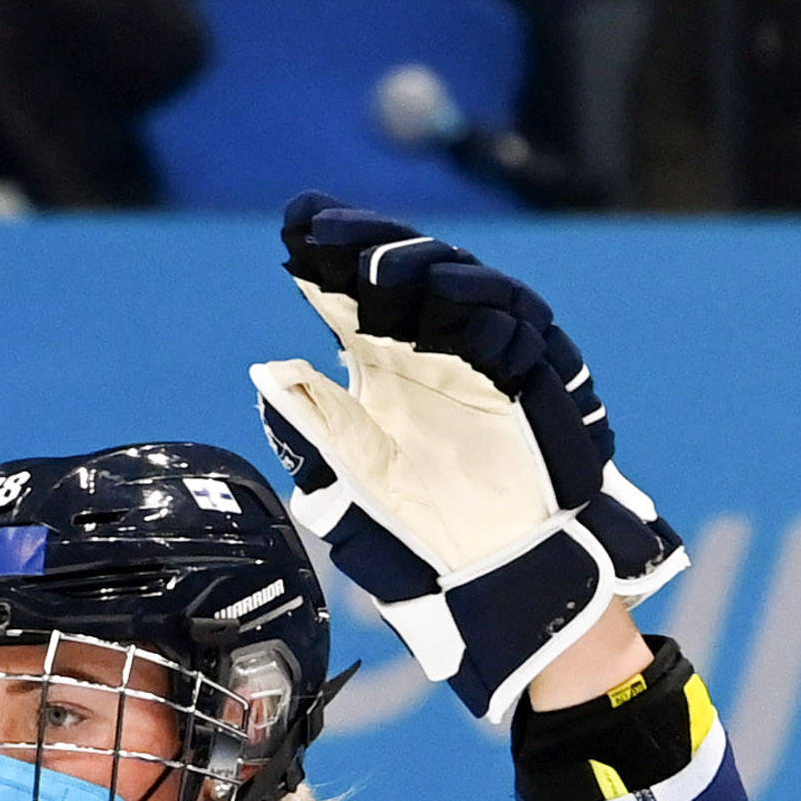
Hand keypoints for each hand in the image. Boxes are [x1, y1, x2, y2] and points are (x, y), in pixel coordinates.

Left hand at [244, 195, 684, 722]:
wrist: (495, 577)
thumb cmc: (420, 535)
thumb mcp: (350, 482)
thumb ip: (314, 427)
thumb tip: (267, 373)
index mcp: (379, 368)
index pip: (346, 296)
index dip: (323, 256)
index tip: (293, 224)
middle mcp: (429, 353)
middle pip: (399, 277)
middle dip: (364, 247)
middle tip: (326, 230)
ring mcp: (482, 360)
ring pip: (460, 290)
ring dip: (421, 269)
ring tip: (379, 265)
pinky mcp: (532, 380)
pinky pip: (520, 333)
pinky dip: (489, 314)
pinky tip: (452, 297)